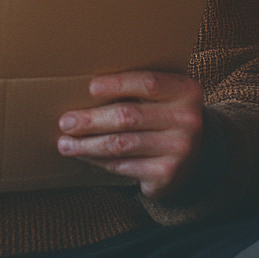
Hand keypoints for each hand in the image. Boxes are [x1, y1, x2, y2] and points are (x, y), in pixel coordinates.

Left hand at [57, 71, 203, 198]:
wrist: (193, 154)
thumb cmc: (164, 114)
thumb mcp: (163, 95)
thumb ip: (137, 87)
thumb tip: (86, 88)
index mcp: (185, 91)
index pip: (148, 83)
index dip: (117, 84)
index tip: (90, 88)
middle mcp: (187, 120)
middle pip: (129, 117)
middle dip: (92, 120)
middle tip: (65, 122)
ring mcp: (179, 149)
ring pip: (122, 144)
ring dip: (88, 145)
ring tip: (65, 144)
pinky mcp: (167, 174)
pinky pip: (124, 166)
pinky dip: (100, 161)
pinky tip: (84, 156)